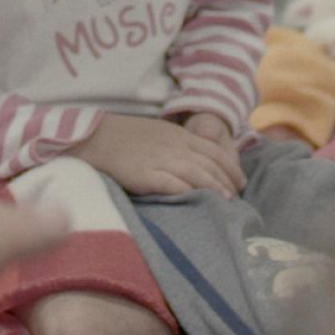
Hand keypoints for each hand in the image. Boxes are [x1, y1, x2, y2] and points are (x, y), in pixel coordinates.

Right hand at [69, 113, 245, 197]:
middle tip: (238, 194)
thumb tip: (197, 161)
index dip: (230, 166)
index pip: (213, 150)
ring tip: (228, 201)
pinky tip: (199, 201)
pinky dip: (190, 192)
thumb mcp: (157, 132)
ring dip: (215, 187)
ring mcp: (161, 160)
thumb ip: (177, 144)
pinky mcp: (147, 175)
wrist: (94, 137)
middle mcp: (174, 146)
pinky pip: (174, 184)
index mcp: (178, 135)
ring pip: (197, 174)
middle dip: (228, 179)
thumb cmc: (124, 137)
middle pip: (210, 163)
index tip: (240, 180)